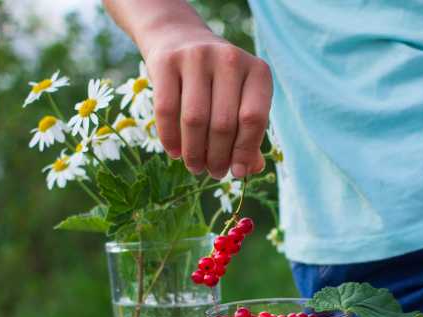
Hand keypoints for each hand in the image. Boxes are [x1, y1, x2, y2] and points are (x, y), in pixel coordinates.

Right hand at [144, 28, 272, 177]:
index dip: (245, 151)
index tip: (237, 172)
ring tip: (195, 167)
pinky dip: (170, 138)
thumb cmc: (218, 82)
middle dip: (218, 157)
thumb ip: (249, 134)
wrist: (180, 38)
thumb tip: (250, 169)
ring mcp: (196, 57)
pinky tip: (175, 152)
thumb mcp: (240, 100)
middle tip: (213, 172)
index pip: (254, 119)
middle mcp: (230, 60)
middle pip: (223, 124)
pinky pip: (166, 110)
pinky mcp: (166, 62)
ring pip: (194, 120)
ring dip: (194, 152)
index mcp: (257, 71)